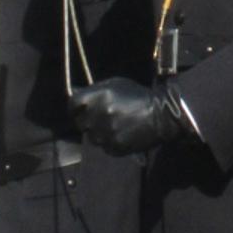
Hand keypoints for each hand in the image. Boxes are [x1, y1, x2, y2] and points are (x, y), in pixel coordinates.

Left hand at [68, 78, 186, 154]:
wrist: (160, 115)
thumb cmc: (137, 96)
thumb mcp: (115, 85)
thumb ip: (94, 90)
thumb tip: (75, 92)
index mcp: (97, 97)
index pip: (72, 104)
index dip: (75, 107)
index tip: (79, 109)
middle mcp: (98, 115)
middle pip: (80, 122)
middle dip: (88, 119)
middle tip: (101, 117)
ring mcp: (105, 133)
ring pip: (91, 136)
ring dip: (98, 132)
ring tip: (115, 125)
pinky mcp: (114, 147)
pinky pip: (103, 146)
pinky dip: (109, 141)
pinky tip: (121, 133)